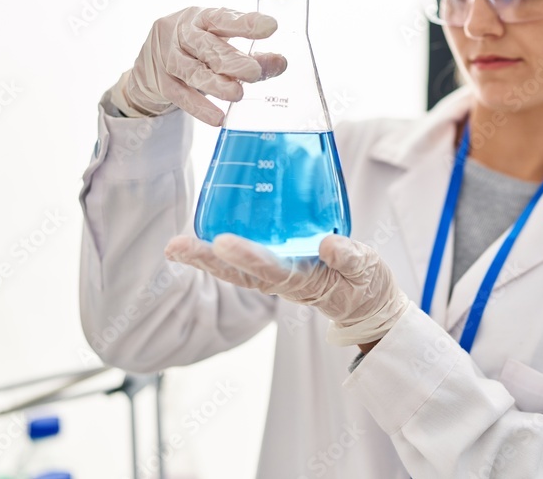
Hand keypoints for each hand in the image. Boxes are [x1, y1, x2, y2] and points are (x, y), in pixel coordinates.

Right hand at [111, 6, 286, 125]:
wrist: (148, 65)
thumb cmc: (194, 49)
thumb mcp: (220, 43)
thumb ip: (251, 54)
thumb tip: (280, 63)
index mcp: (200, 18)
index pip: (223, 18)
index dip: (246, 23)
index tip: (271, 27)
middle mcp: (181, 34)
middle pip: (206, 46)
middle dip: (231, 59)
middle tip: (254, 72)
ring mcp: (168, 58)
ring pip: (193, 71)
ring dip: (216, 84)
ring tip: (237, 95)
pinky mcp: (162, 83)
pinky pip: (181, 96)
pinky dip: (200, 107)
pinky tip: (217, 118)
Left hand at [164, 233, 409, 346]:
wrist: (367, 305)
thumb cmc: (367, 285)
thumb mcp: (368, 270)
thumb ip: (351, 258)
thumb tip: (328, 244)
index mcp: (306, 281)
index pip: (271, 268)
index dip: (247, 256)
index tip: (223, 243)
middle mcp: (283, 280)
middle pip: (239, 273)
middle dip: (207, 260)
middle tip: (176, 247)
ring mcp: (277, 275)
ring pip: (234, 270)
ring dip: (204, 258)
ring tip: (174, 246)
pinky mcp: (276, 267)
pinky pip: (242, 262)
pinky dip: (218, 254)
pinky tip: (199, 238)